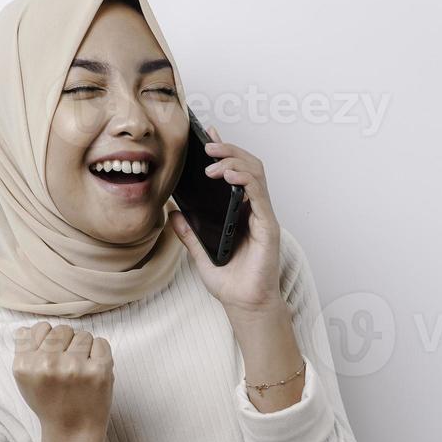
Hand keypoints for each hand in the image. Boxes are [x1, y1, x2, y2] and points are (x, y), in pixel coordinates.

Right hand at [13, 322, 113, 441]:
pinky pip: (101, 342)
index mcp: (26, 365)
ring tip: (79, 367)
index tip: (52, 354)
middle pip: (62, 329)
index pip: (40, 328)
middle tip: (68, 363)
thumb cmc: (50, 404)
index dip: (47, 339)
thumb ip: (24, 352)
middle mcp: (48, 364)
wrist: (73, 431)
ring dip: (83, 348)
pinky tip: (91, 368)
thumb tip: (28, 328)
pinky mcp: (99, 370)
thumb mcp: (26, 381)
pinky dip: (99, 352)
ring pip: (82, 334)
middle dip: (66, 343)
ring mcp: (75, 367)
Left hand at [168, 124, 284, 317]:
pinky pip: (259, 195)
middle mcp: (254, 210)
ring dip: (234, 160)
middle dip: (229, 149)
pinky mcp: (268, 227)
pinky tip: (228, 176)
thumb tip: (173, 213)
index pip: (235, 173)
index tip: (208, 135)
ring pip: (255, 174)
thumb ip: (189, 233)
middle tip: (208, 144)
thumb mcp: (200, 254)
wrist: (245, 306)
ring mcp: (263, 217)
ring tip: (213, 159)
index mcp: (240, 212)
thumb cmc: (230, 282)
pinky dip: (244, 180)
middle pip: (248, 166)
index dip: (224, 151)